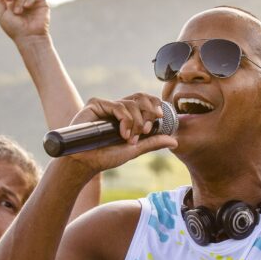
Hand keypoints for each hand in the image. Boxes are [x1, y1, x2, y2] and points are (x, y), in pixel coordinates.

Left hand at [0, 0, 49, 43]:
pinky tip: (27, 6)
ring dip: (20, 1)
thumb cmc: (14, 29)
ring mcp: (32, 2)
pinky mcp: (42, 3)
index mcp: (12, 3)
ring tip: (19, 12)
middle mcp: (22, 1)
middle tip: (9, 0)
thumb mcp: (2, 15)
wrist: (29, 37)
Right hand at [63, 92, 177, 173]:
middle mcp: (117, 108)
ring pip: (131, 103)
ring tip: (129, 138)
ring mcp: (106, 105)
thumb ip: (152, 142)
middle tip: (146, 129)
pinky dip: (125, 120)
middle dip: (148, 112)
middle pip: (140, 97)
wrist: (87, 162)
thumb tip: (174, 140)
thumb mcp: (134, 150)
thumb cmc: (106, 156)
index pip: (145, 100)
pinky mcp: (95, 104)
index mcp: (127, 115)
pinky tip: (122, 134)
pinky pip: (118, 105)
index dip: (155, 105)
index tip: (159, 118)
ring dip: (136, 122)